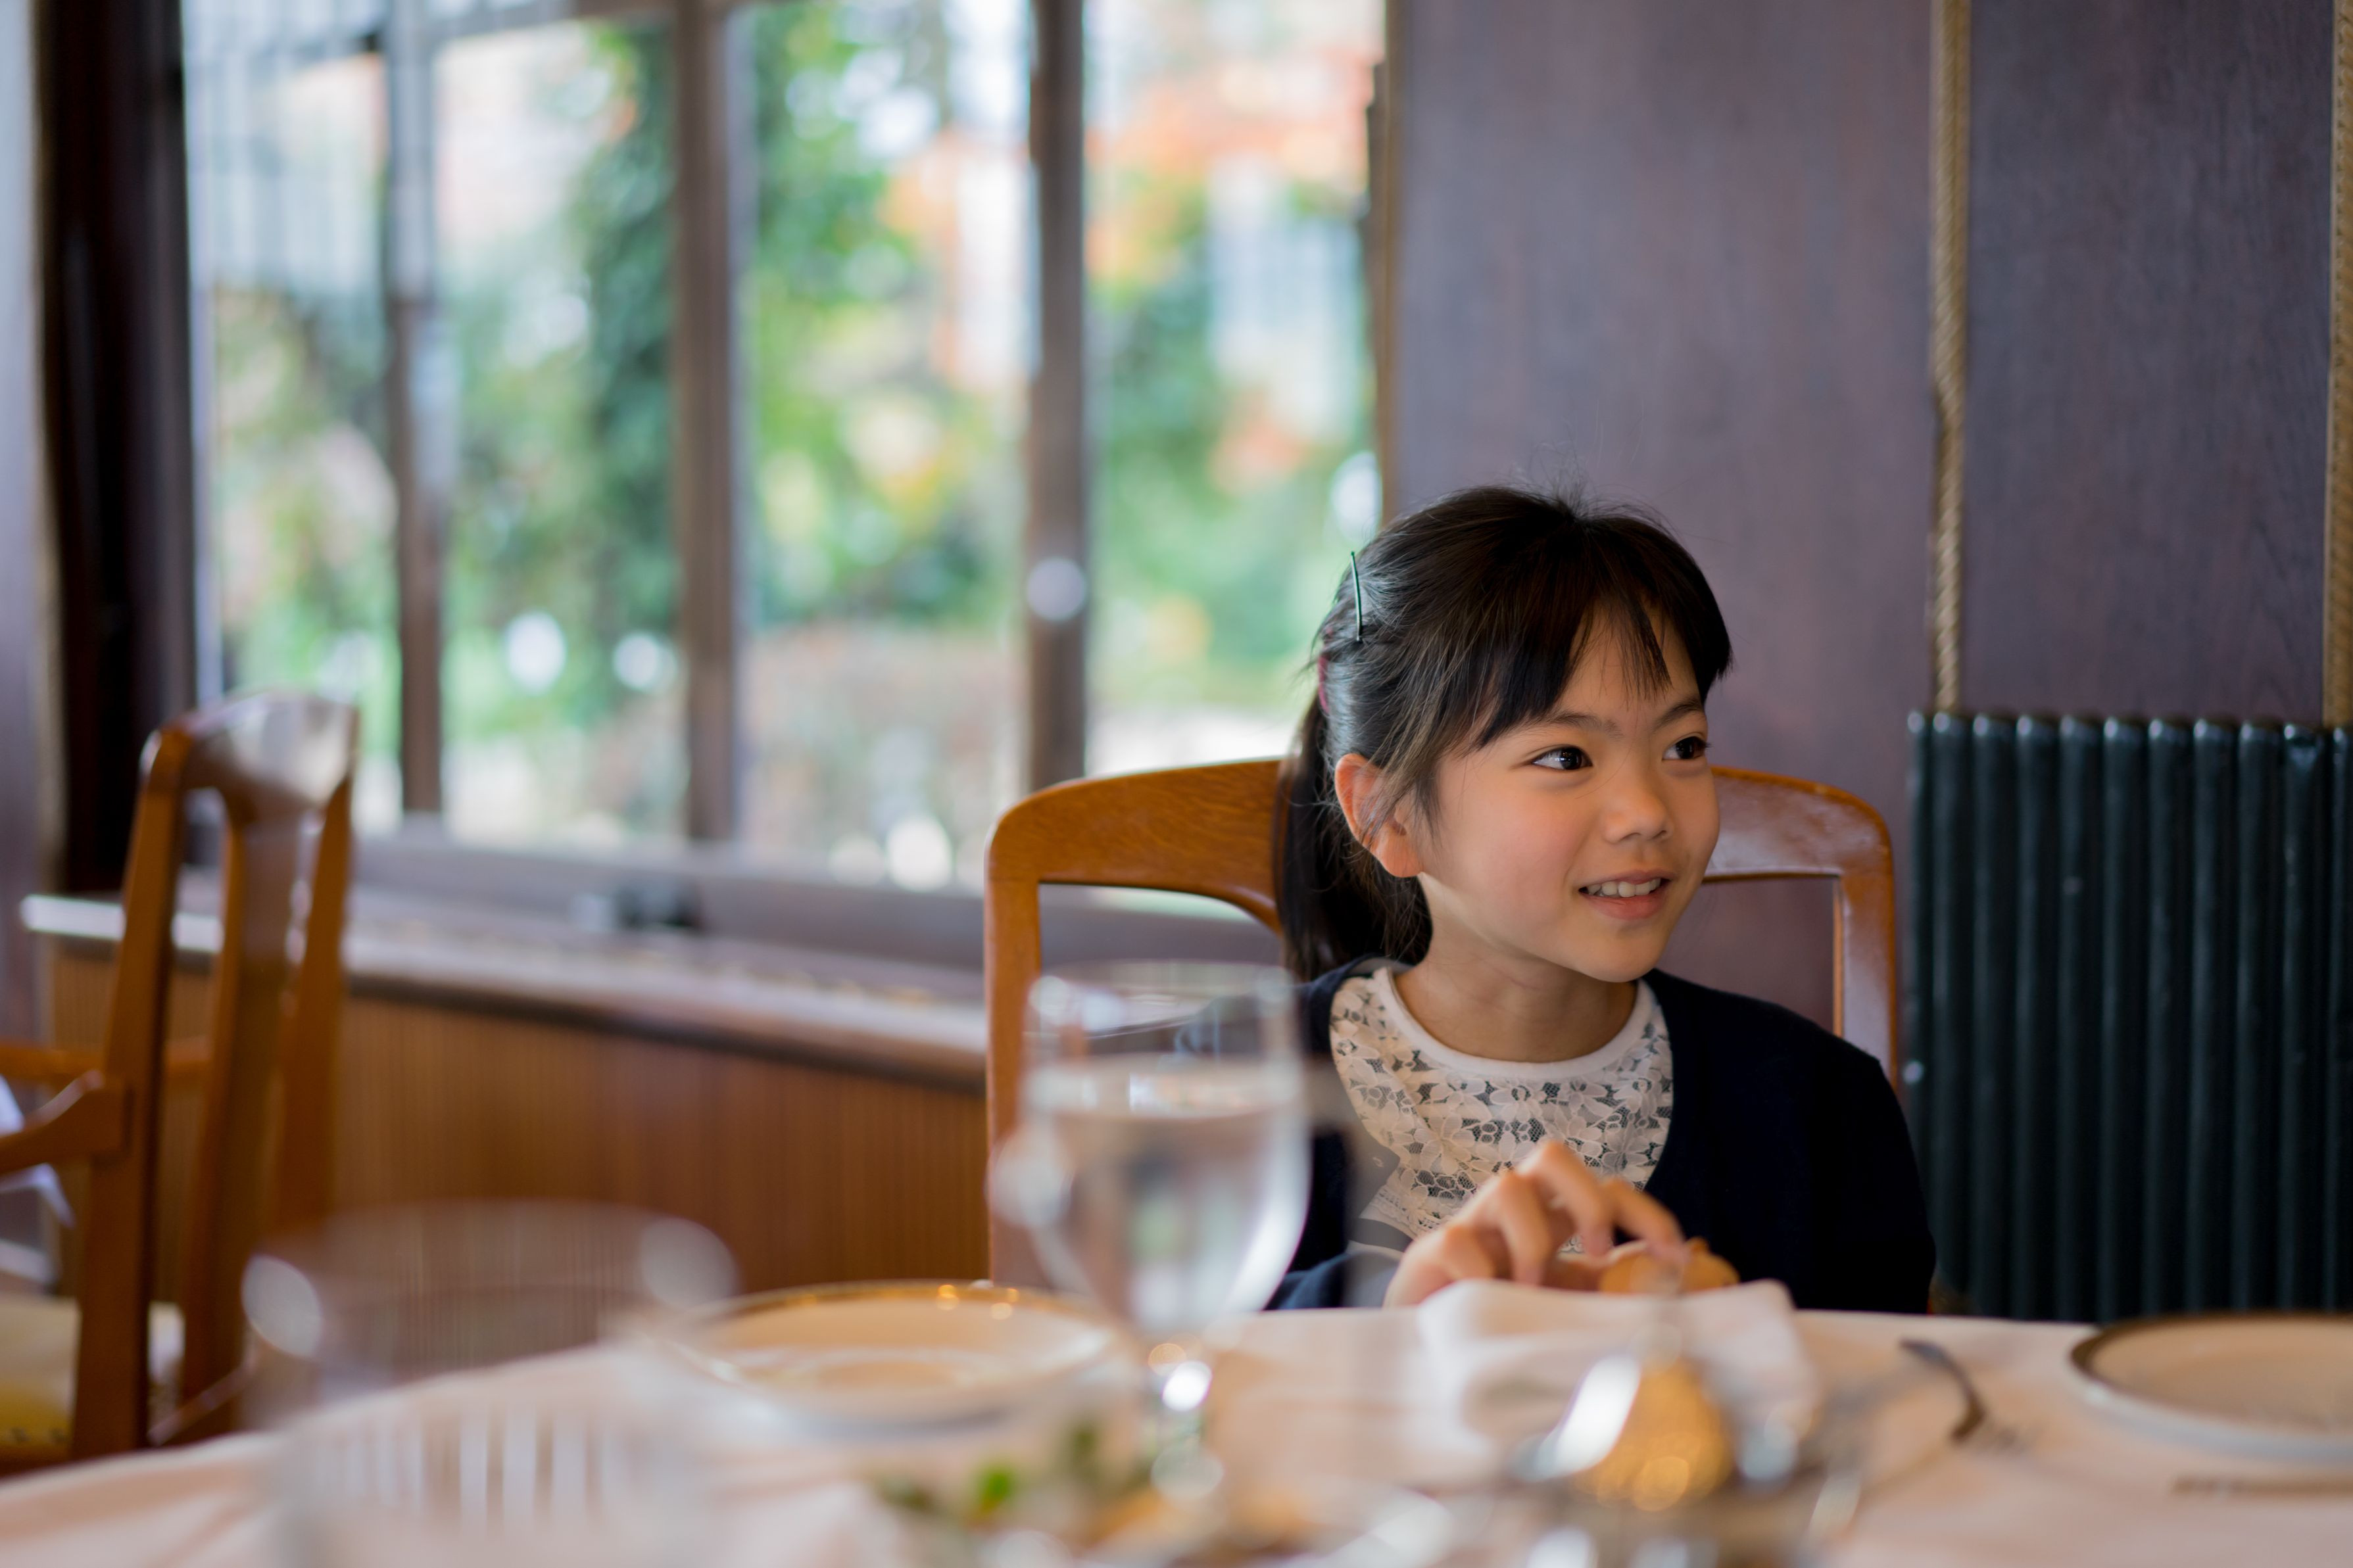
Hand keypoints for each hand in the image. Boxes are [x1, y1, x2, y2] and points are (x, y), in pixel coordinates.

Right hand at [1382, 1140, 1685, 1307]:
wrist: (1437, 1352)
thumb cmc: (1509, 1320)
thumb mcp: (1574, 1304)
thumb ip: (1623, 1285)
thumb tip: (1695, 1263)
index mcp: (1554, 1221)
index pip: (1606, 1189)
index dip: (1645, 1213)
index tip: (1673, 1254)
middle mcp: (1515, 1212)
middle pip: (1552, 1157)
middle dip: (1586, 1199)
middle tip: (1596, 1252)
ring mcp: (1473, 1227)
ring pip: (1506, 1186)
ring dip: (1532, 1242)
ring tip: (1530, 1290)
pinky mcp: (1432, 1253)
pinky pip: (1457, 1240)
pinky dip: (1481, 1273)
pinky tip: (1486, 1301)